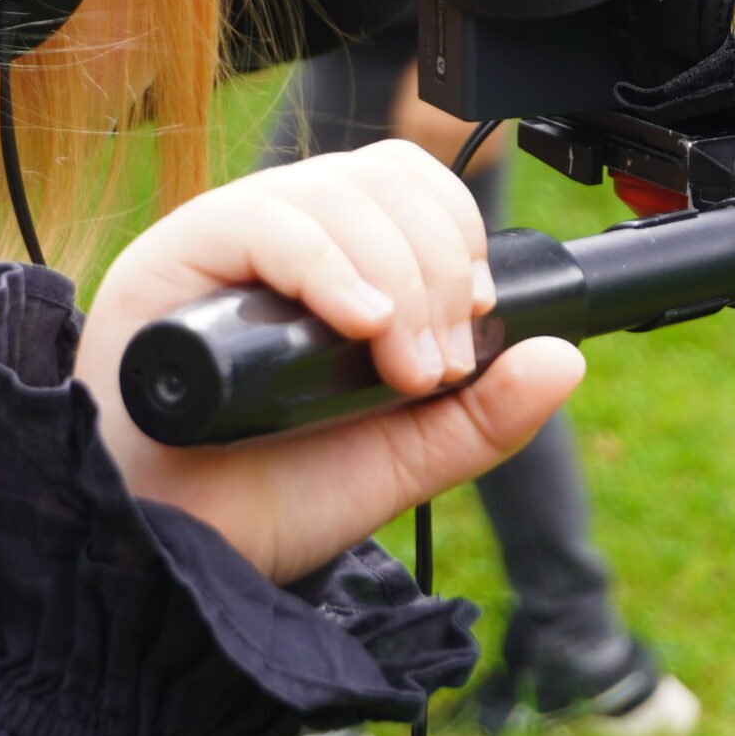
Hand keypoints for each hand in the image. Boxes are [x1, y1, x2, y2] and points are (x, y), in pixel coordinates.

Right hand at [73, 141, 582, 582]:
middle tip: (432, 368)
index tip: (471, 327)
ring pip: (333, 193)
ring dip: (397, 278)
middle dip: (439, 269)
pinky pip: (262, 221)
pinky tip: (359, 324)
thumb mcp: (401, 457)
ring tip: (397, 368)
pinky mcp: (170, 264)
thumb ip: (483, 414)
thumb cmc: (268, 502)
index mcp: (328, 260)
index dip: (458, 236)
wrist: (178, 557)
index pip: (407, 183)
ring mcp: (220, 243)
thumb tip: (564, 357)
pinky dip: (328, 266)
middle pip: (382, 179)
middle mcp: (275, 236)